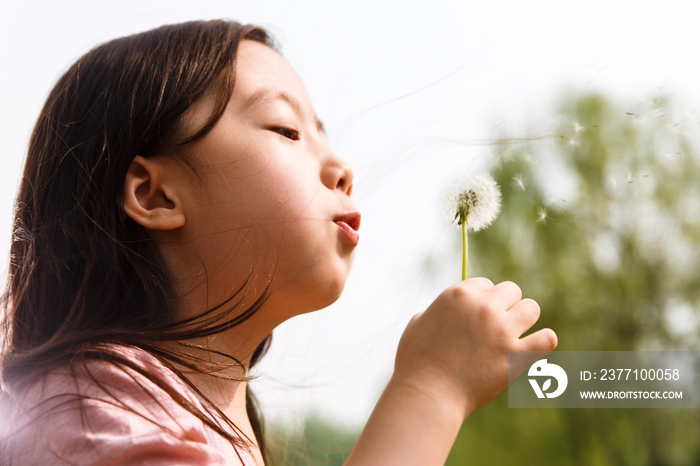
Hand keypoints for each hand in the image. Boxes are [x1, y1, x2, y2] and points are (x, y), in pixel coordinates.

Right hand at [391, 277, 556, 419]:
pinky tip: (536, 345)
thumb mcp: (416, 324)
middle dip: (505, 306)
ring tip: (515, 335)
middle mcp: (482, 307)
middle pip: (511, 290)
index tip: (478, 316)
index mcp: (458, 295)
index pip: (485, 284)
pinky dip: (544, 341)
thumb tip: (443, 311)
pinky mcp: (516, 356)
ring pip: (531, 308)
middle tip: (497, 326)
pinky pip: (547, 339)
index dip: (482, 300)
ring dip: (524, 320)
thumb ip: (434, 311)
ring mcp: (501, 330)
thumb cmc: (416, 364)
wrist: (427, 395)